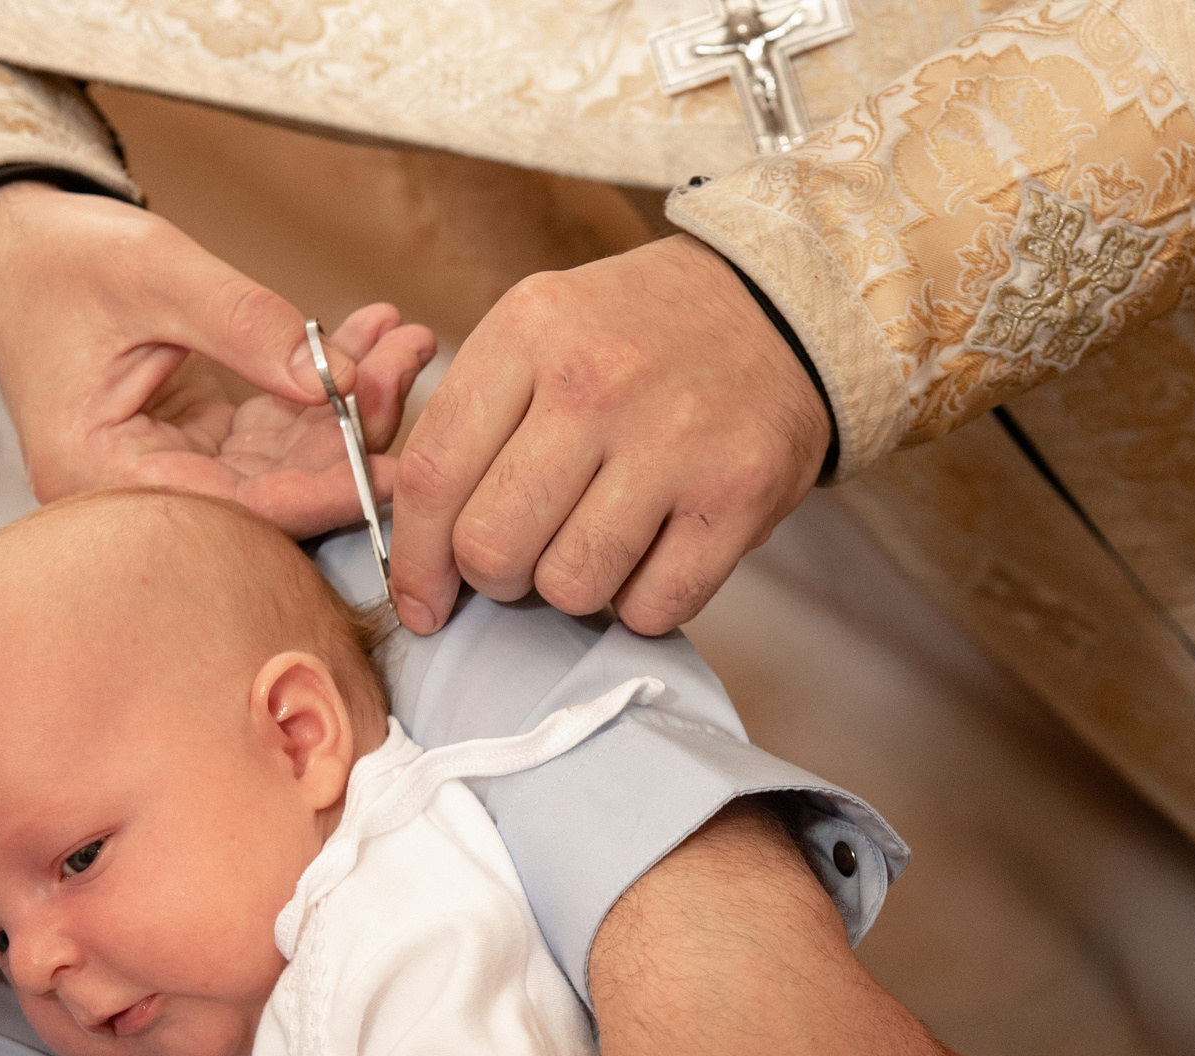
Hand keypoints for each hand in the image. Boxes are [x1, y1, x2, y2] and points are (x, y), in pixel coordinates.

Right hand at [0, 183, 438, 533]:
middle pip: (272, 492)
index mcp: (99, 474)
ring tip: (402, 340)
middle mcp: (138, 490)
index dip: (320, 494)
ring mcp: (175, 469)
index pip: (233, 509)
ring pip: (288, 459)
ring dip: (352, 400)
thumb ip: (245, 325)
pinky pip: (279, 427)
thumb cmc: (59, 258)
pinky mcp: (202, 443)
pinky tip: (371, 341)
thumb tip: (338, 382)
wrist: (16, 243)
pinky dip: (324, 383)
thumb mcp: (152, 272)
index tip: (393, 474)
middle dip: (352, 432)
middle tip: (407, 367)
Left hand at [391, 235, 828, 637]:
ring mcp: (673, 443)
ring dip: (573, 587)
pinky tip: (652, 556)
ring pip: (569, 587)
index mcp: (530, 331)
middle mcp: (597, 383)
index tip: (422, 598)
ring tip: (596, 542)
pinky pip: (653, 607)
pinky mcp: (736, 498)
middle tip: (522, 557)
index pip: (434, 476)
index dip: (415, 559)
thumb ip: (473, 419)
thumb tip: (419, 549)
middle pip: (492, 548)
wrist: (778, 310)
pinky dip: (642, 604)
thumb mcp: (541, 328)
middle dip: (494, 576)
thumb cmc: (639, 335)